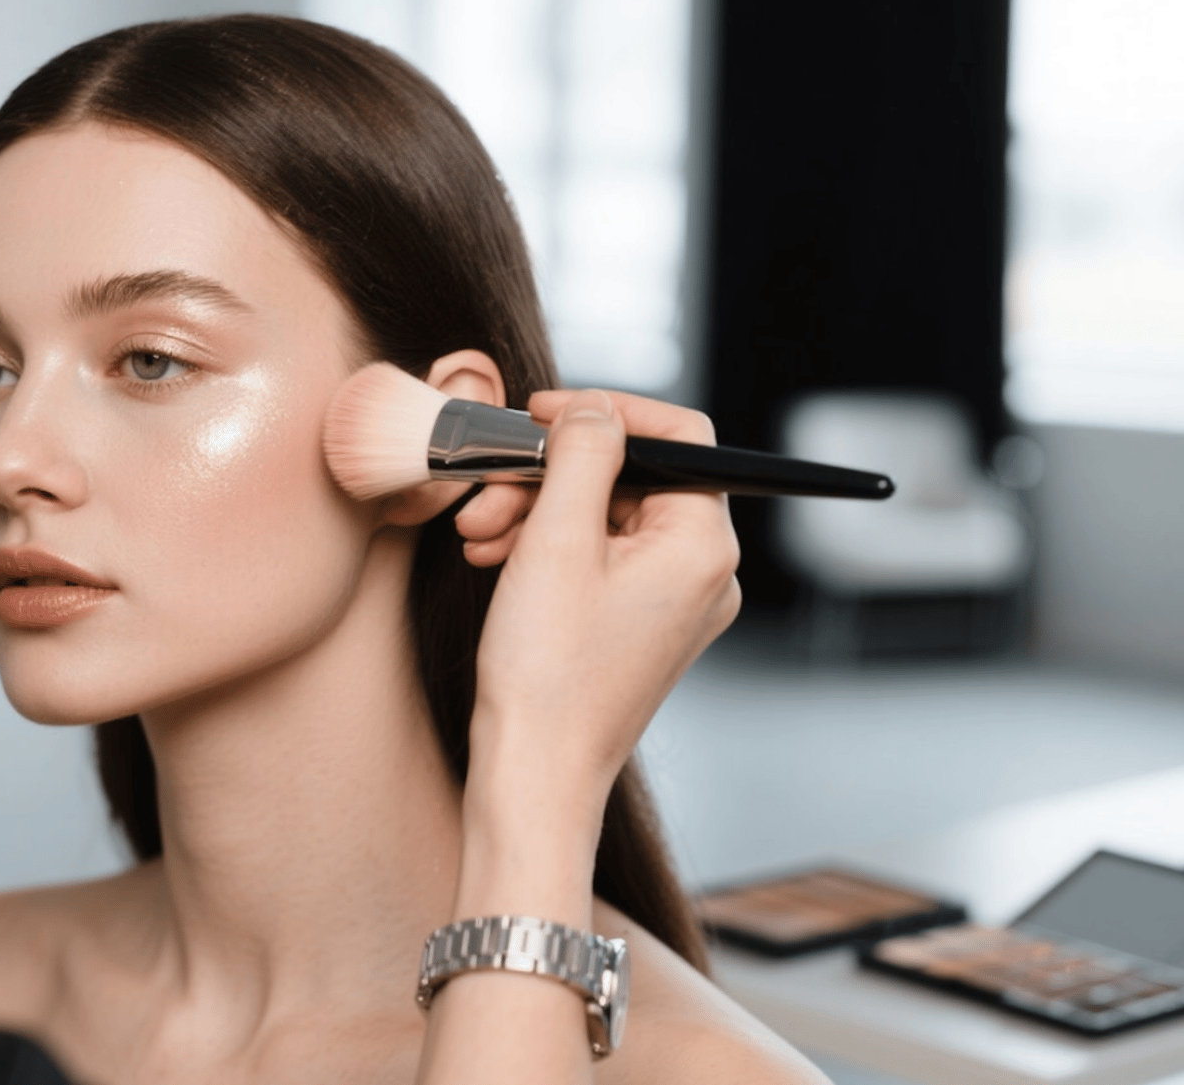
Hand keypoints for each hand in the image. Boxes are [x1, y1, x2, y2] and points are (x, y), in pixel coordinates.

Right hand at [461, 388, 741, 808]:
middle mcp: (704, 572)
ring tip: (479, 534)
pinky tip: (495, 559)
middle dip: (551, 475)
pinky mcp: (641, 627)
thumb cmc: (548, 672)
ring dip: (537, 511)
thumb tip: (594, 408)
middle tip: (491, 490)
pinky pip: (599, 559)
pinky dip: (547, 548)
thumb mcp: (557, 540)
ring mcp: (674, 604)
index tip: (544, 414)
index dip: (608, 411)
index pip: (679, 435)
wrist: (534, 775)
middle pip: (631, 477)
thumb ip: (583, 454)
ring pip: (606, 517)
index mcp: (703, 545)